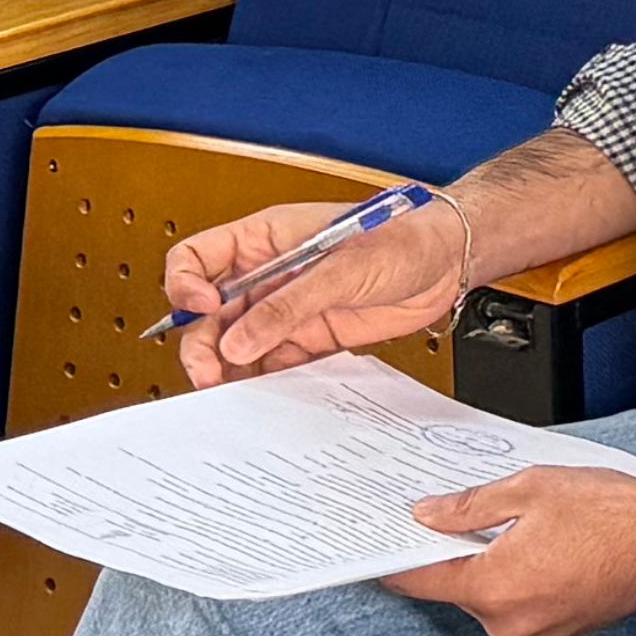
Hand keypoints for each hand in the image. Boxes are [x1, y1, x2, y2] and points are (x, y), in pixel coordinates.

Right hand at [166, 192, 481, 385]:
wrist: (449, 264)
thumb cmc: (402, 238)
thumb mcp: (339, 268)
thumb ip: (288, 305)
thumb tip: (237, 342)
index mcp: (264, 239)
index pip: (198, 259)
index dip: (186, 285)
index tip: (203, 308)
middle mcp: (268, 275)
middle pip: (209, 313)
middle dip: (201, 343)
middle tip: (207, 373)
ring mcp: (287, 309)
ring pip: (236, 344)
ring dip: (227, 370)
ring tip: (229, 393)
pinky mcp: (309, 339)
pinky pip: (271, 364)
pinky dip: (262, 382)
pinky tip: (263, 396)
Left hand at [379, 467, 635, 635]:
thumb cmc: (609, 514)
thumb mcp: (531, 489)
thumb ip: (470, 506)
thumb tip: (428, 515)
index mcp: (492, 586)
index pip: (422, 581)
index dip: (398, 561)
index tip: (382, 549)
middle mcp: (508, 622)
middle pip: (460, 589)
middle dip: (462, 555)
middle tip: (475, 517)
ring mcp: (536, 634)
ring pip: (494, 599)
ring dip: (498, 569)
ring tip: (528, 530)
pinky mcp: (560, 635)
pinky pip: (524, 609)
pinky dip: (526, 584)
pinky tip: (550, 552)